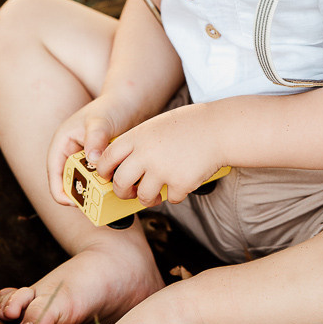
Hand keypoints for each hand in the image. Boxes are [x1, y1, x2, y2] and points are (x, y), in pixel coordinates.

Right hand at [47, 94, 135, 205]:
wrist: (128, 104)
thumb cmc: (111, 108)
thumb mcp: (101, 122)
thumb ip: (96, 138)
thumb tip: (93, 160)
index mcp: (62, 143)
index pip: (54, 171)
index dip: (60, 190)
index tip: (73, 203)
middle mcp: (71, 153)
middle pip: (69, 180)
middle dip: (80, 192)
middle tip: (95, 203)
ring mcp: (85, 159)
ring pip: (85, 182)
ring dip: (95, 190)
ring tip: (109, 196)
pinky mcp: (99, 163)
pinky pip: (98, 180)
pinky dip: (105, 185)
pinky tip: (118, 187)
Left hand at [94, 104, 223, 207]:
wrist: (218, 128)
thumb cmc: (189, 125)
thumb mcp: (156, 125)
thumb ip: (138, 143)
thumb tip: (121, 167)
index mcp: (137, 137)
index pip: (106, 159)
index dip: (104, 171)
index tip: (108, 177)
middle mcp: (146, 154)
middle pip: (121, 183)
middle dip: (123, 192)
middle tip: (130, 192)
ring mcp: (163, 170)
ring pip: (144, 197)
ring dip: (149, 198)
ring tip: (157, 193)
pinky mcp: (180, 183)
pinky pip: (171, 198)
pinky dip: (177, 193)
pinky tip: (184, 181)